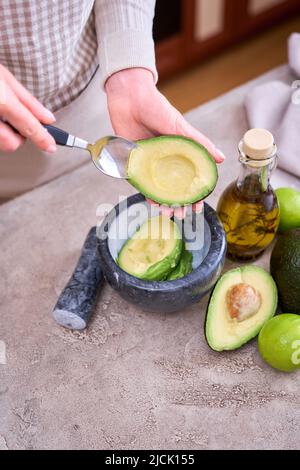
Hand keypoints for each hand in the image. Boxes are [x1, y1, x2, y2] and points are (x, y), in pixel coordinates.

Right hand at [0, 64, 56, 152]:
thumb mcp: (4, 76)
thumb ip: (28, 101)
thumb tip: (47, 118)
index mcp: (0, 101)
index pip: (28, 126)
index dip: (43, 138)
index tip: (51, 146)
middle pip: (11, 144)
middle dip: (18, 138)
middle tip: (16, 122)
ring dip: (3, 135)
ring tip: (0, 115)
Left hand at [105, 68, 224, 218]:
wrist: (129, 96)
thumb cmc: (156, 108)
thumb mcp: (180, 127)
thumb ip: (198, 143)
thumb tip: (220, 158)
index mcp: (177, 154)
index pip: (187, 179)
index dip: (194, 194)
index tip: (198, 206)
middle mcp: (163, 161)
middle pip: (172, 188)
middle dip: (178, 204)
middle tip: (182, 215)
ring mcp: (147, 163)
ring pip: (156, 189)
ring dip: (162, 203)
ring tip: (168, 213)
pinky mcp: (131, 163)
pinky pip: (139, 182)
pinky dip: (146, 193)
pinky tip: (153, 203)